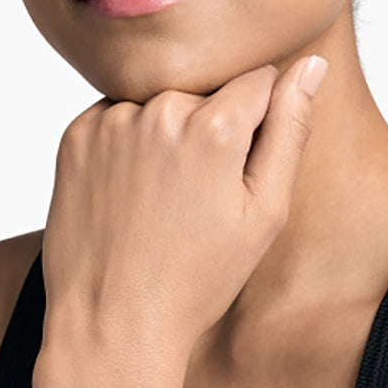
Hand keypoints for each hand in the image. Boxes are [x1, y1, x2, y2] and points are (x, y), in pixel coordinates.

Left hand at [38, 55, 328, 362]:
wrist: (112, 322)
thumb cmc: (195, 281)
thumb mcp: (264, 215)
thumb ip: (289, 131)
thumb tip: (310, 65)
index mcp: (214, 127)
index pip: (258, 81)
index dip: (259, 123)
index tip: (239, 170)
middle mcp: (159, 110)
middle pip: (206, 92)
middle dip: (211, 130)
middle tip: (197, 200)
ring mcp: (111, 122)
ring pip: (159, 104)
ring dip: (167, 136)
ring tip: (161, 202)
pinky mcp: (76, 137)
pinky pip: (117, 119)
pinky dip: (128, 146)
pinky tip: (131, 196)